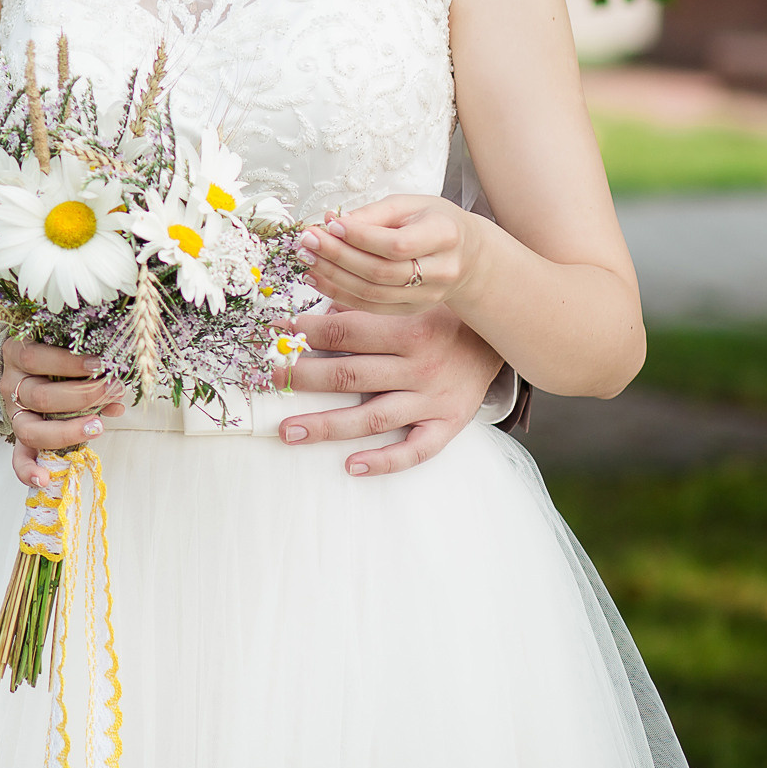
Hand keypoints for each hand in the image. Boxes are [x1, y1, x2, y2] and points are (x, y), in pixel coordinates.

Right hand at [0, 338, 124, 487]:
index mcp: (17, 354)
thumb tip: (117, 395)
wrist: (36, 366)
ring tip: (98, 426)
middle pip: (41, 397)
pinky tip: (44, 479)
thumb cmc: (57, 355)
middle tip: (113, 390)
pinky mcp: (20, 434)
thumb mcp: (66, 352)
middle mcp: (11, 385)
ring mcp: (14, 413)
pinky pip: (18, 458)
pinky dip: (28, 471)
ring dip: (70, 430)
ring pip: (32, 430)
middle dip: (83, 396)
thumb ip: (86, 366)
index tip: (99, 365)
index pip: (35, 358)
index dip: (68, 364)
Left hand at [272, 304, 505, 477]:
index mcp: (407, 330)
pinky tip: (351, 466)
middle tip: (270, 381)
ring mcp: (432, 400)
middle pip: (350, 376)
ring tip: (288, 431)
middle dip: (304, 378)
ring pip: (372, 417)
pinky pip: (415, 450)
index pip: (345, 333)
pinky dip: (384, 461)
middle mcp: (419, 367)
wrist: (496, 338)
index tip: (274, 332)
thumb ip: (363, 307)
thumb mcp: (407, 301)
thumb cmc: (440, 315)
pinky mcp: (447, 426)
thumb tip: (313, 315)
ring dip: (327, 426)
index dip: (304, 333)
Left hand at [297, 194, 481, 314]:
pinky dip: (340, 294)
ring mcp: (428, 296)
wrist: (468, 255)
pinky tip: (319, 278)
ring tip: (306, 259)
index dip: (359, 237)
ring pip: (373, 293)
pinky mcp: (413, 310)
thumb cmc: (434, 222)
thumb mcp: (410, 205)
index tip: (330, 225)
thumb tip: (332, 223)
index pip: (396, 244)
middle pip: (381, 271)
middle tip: (307, 241)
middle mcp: (441, 270)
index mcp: (445, 236)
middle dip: (337, 256)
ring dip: (333, 276)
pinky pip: (371, 307)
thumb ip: (373, 213)